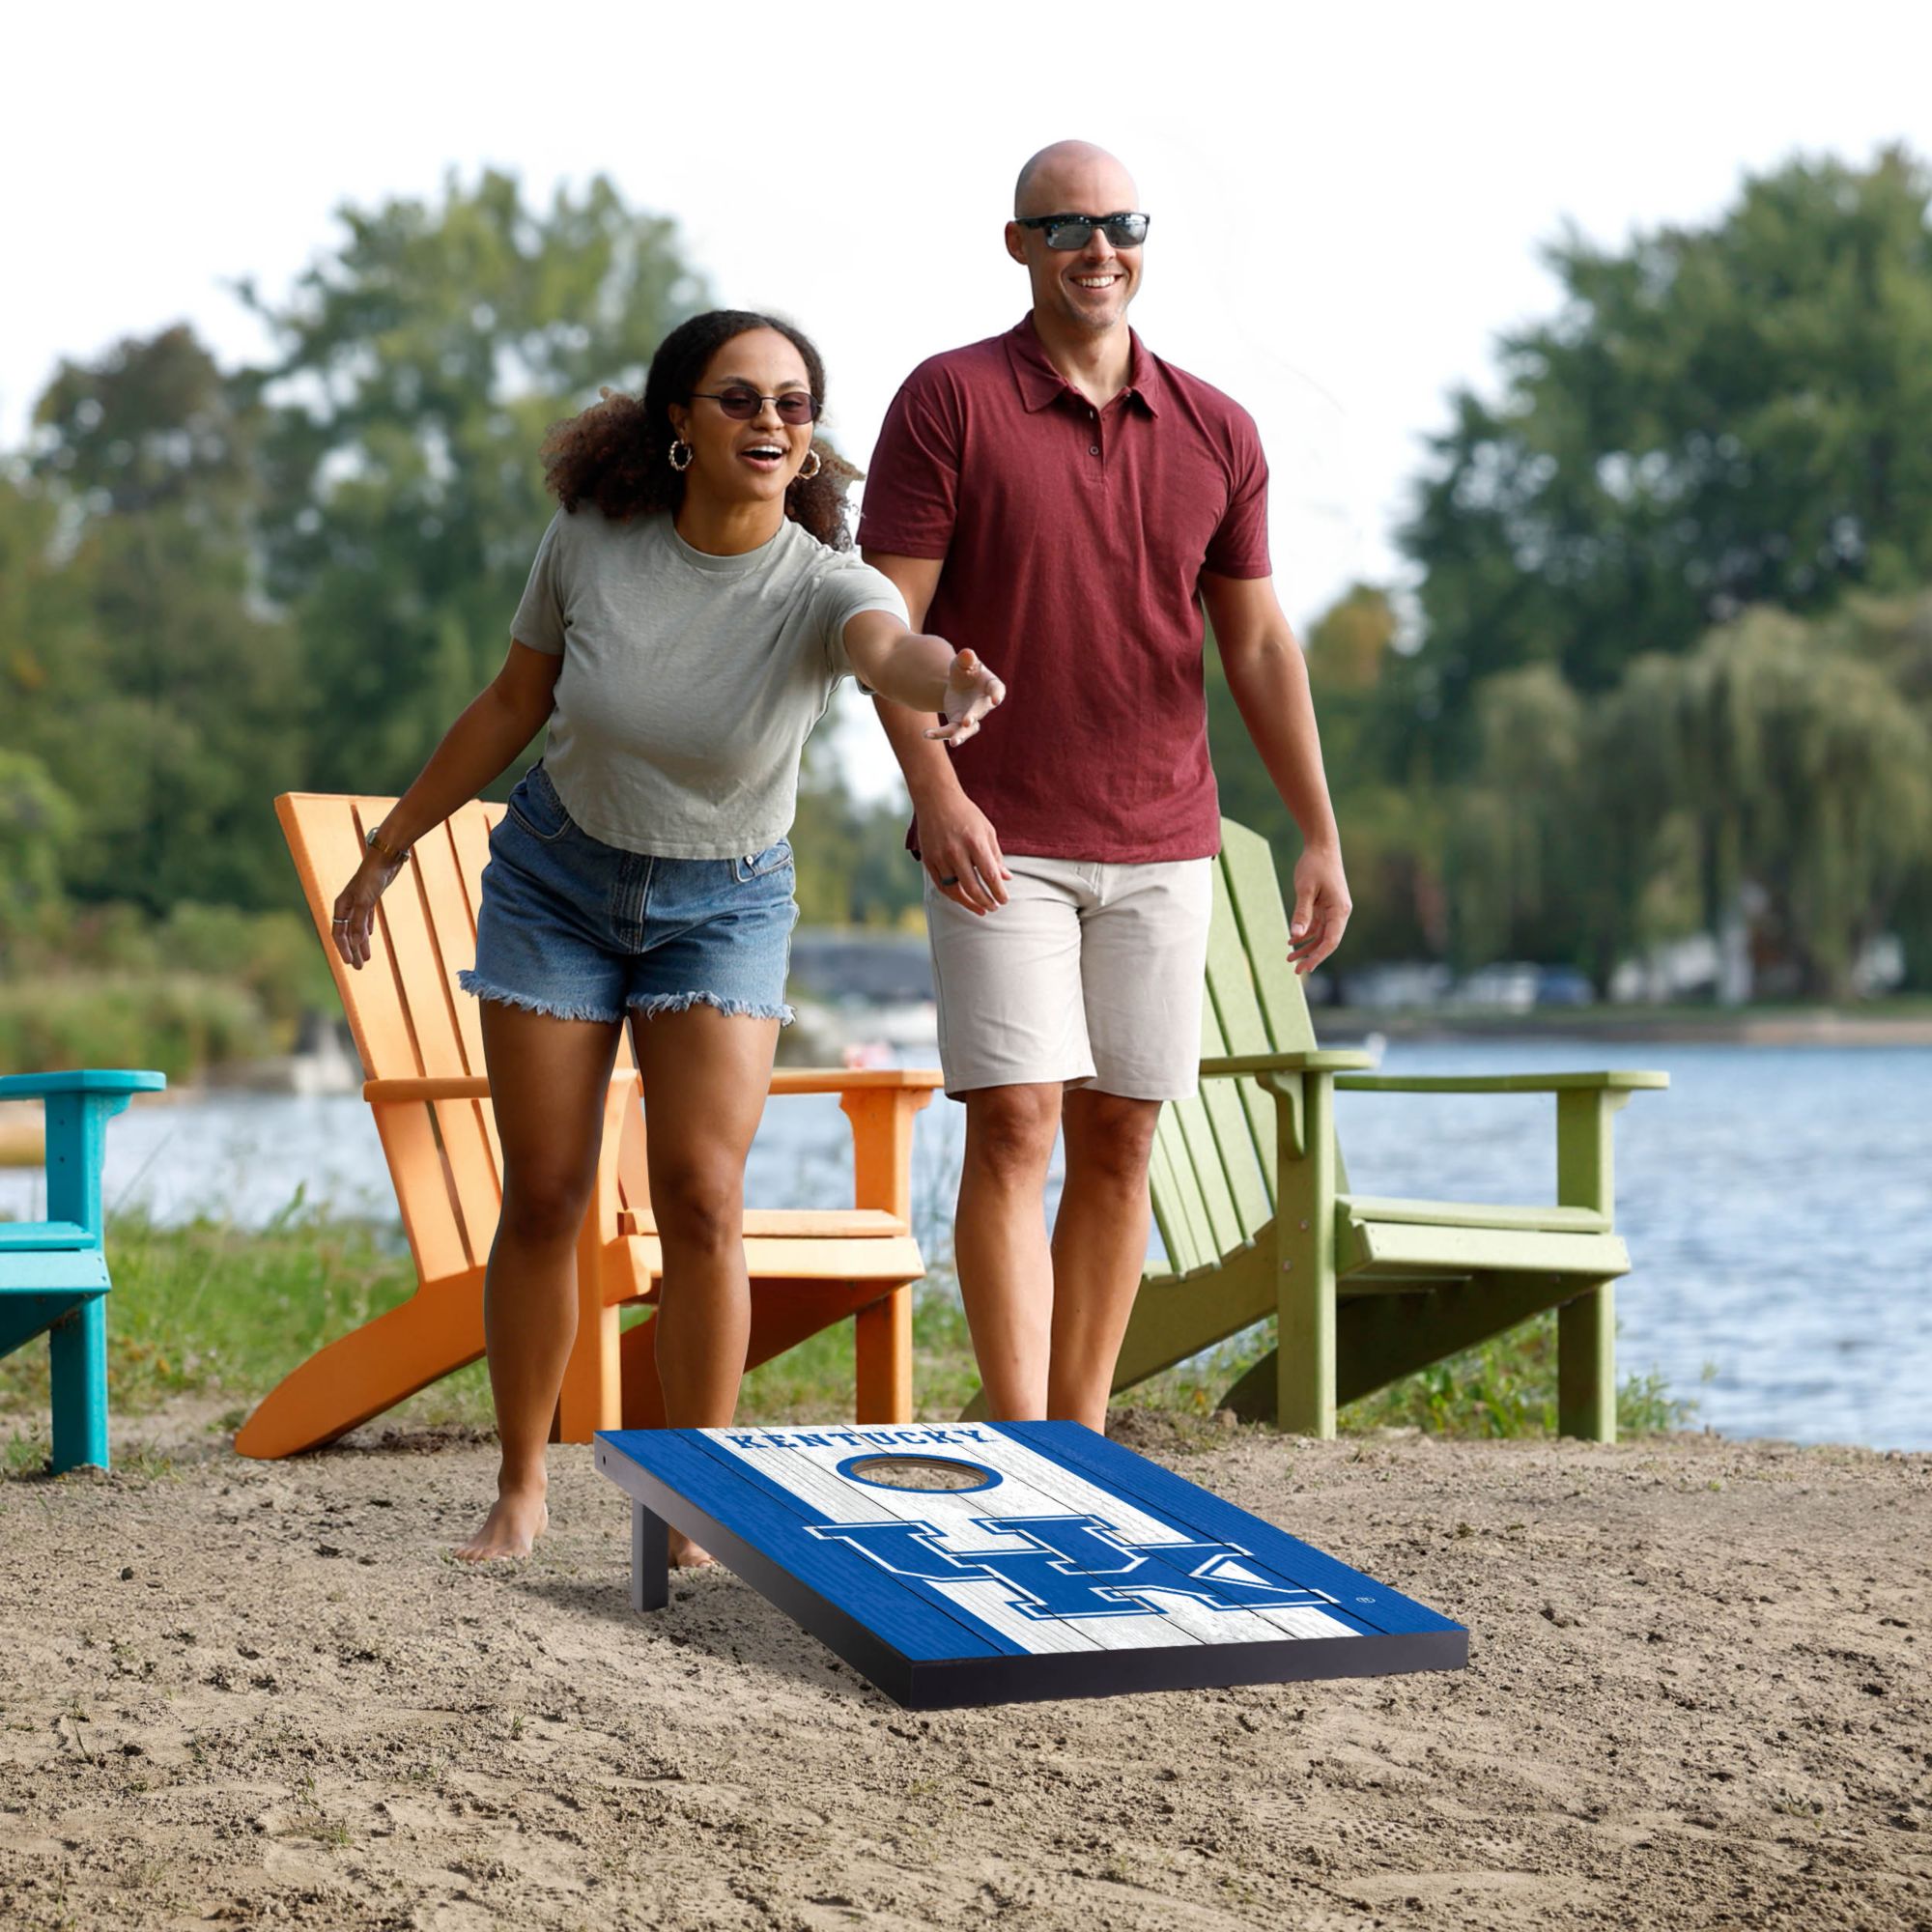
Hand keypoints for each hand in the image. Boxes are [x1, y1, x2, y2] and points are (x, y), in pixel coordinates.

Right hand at [331, 851, 404, 969]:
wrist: (385, 857)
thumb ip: (359, 922)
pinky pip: (366, 918)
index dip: (344, 949)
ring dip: (361, 943)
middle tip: (359, 968)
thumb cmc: (373, 877)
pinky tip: (369, 936)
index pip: (339, 933)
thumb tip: (355, 943)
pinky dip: (366, 929)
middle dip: (352, 950)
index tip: (350, 963)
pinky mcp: (370, 898)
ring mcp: (359, 901)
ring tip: (366, 958)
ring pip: (357, 927)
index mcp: (341, 905)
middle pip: (347, 933)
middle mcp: (348, 904)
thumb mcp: (366, 901)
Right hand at [918, 790, 1011, 915]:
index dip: (998, 892)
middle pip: (972, 887)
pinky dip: (953, 895)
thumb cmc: (966, 814)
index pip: (989, 875)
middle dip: (986, 901)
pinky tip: (963, 899)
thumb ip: (996, 856)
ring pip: (955, 890)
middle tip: (994, 907)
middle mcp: (956, 851)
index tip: (1004, 900)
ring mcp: (940, 857)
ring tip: (981, 909)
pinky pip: (940, 885)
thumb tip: (1006, 879)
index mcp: (974, 842)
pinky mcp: (928, 860)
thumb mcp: (987, 830)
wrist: (936, 799)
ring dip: (969, 903)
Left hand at [925, 648, 1005, 746]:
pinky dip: (939, 734)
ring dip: (961, 736)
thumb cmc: (965, 670)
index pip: (997, 689)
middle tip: (967, 722)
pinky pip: (950, 731)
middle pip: (980, 712)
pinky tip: (926, 734)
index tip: (996, 699)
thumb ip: (966, 658)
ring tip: (953, 743)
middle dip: (973, 717)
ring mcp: (971, 717)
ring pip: (968, 730)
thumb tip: (967, 653)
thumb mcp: (963, 662)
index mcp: (990, 685)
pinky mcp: (958, 723)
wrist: (957, 684)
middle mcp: (983, 704)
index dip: (997, 694)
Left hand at [1287, 844, 1350, 975]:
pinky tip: (1291, 940)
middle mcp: (1339, 912)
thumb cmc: (1314, 865)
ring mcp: (1333, 909)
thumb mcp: (1305, 890)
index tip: (1305, 968)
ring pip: (1321, 935)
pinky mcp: (1326, 905)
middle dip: (1312, 956)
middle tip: (1295, 971)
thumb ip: (1301, 913)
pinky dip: (1305, 933)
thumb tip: (1295, 936)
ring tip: (1289, 958)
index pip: (1331, 940)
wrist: (1321, 846)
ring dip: (1306, 946)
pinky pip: (1317, 925)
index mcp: (1339, 910)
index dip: (1318, 956)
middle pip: (1327, 941)